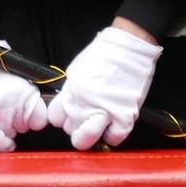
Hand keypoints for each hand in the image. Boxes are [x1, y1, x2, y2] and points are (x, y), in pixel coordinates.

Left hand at [47, 26, 162, 149]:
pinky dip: (113, 135)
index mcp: (71, 89)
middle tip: (86, 119)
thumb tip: (70, 105)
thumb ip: (71, 90)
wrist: (129, 47)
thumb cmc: (104, 54)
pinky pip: (114, 138)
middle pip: (69, 129)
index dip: (63, 118)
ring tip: (97, 128)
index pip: (55, 117)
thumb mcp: (77, 69)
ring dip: (91, 136)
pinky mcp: (125, 115)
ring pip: (87, 139)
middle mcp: (84, 102)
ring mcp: (104, 110)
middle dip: (76, 126)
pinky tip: (114, 126)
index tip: (70, 115)